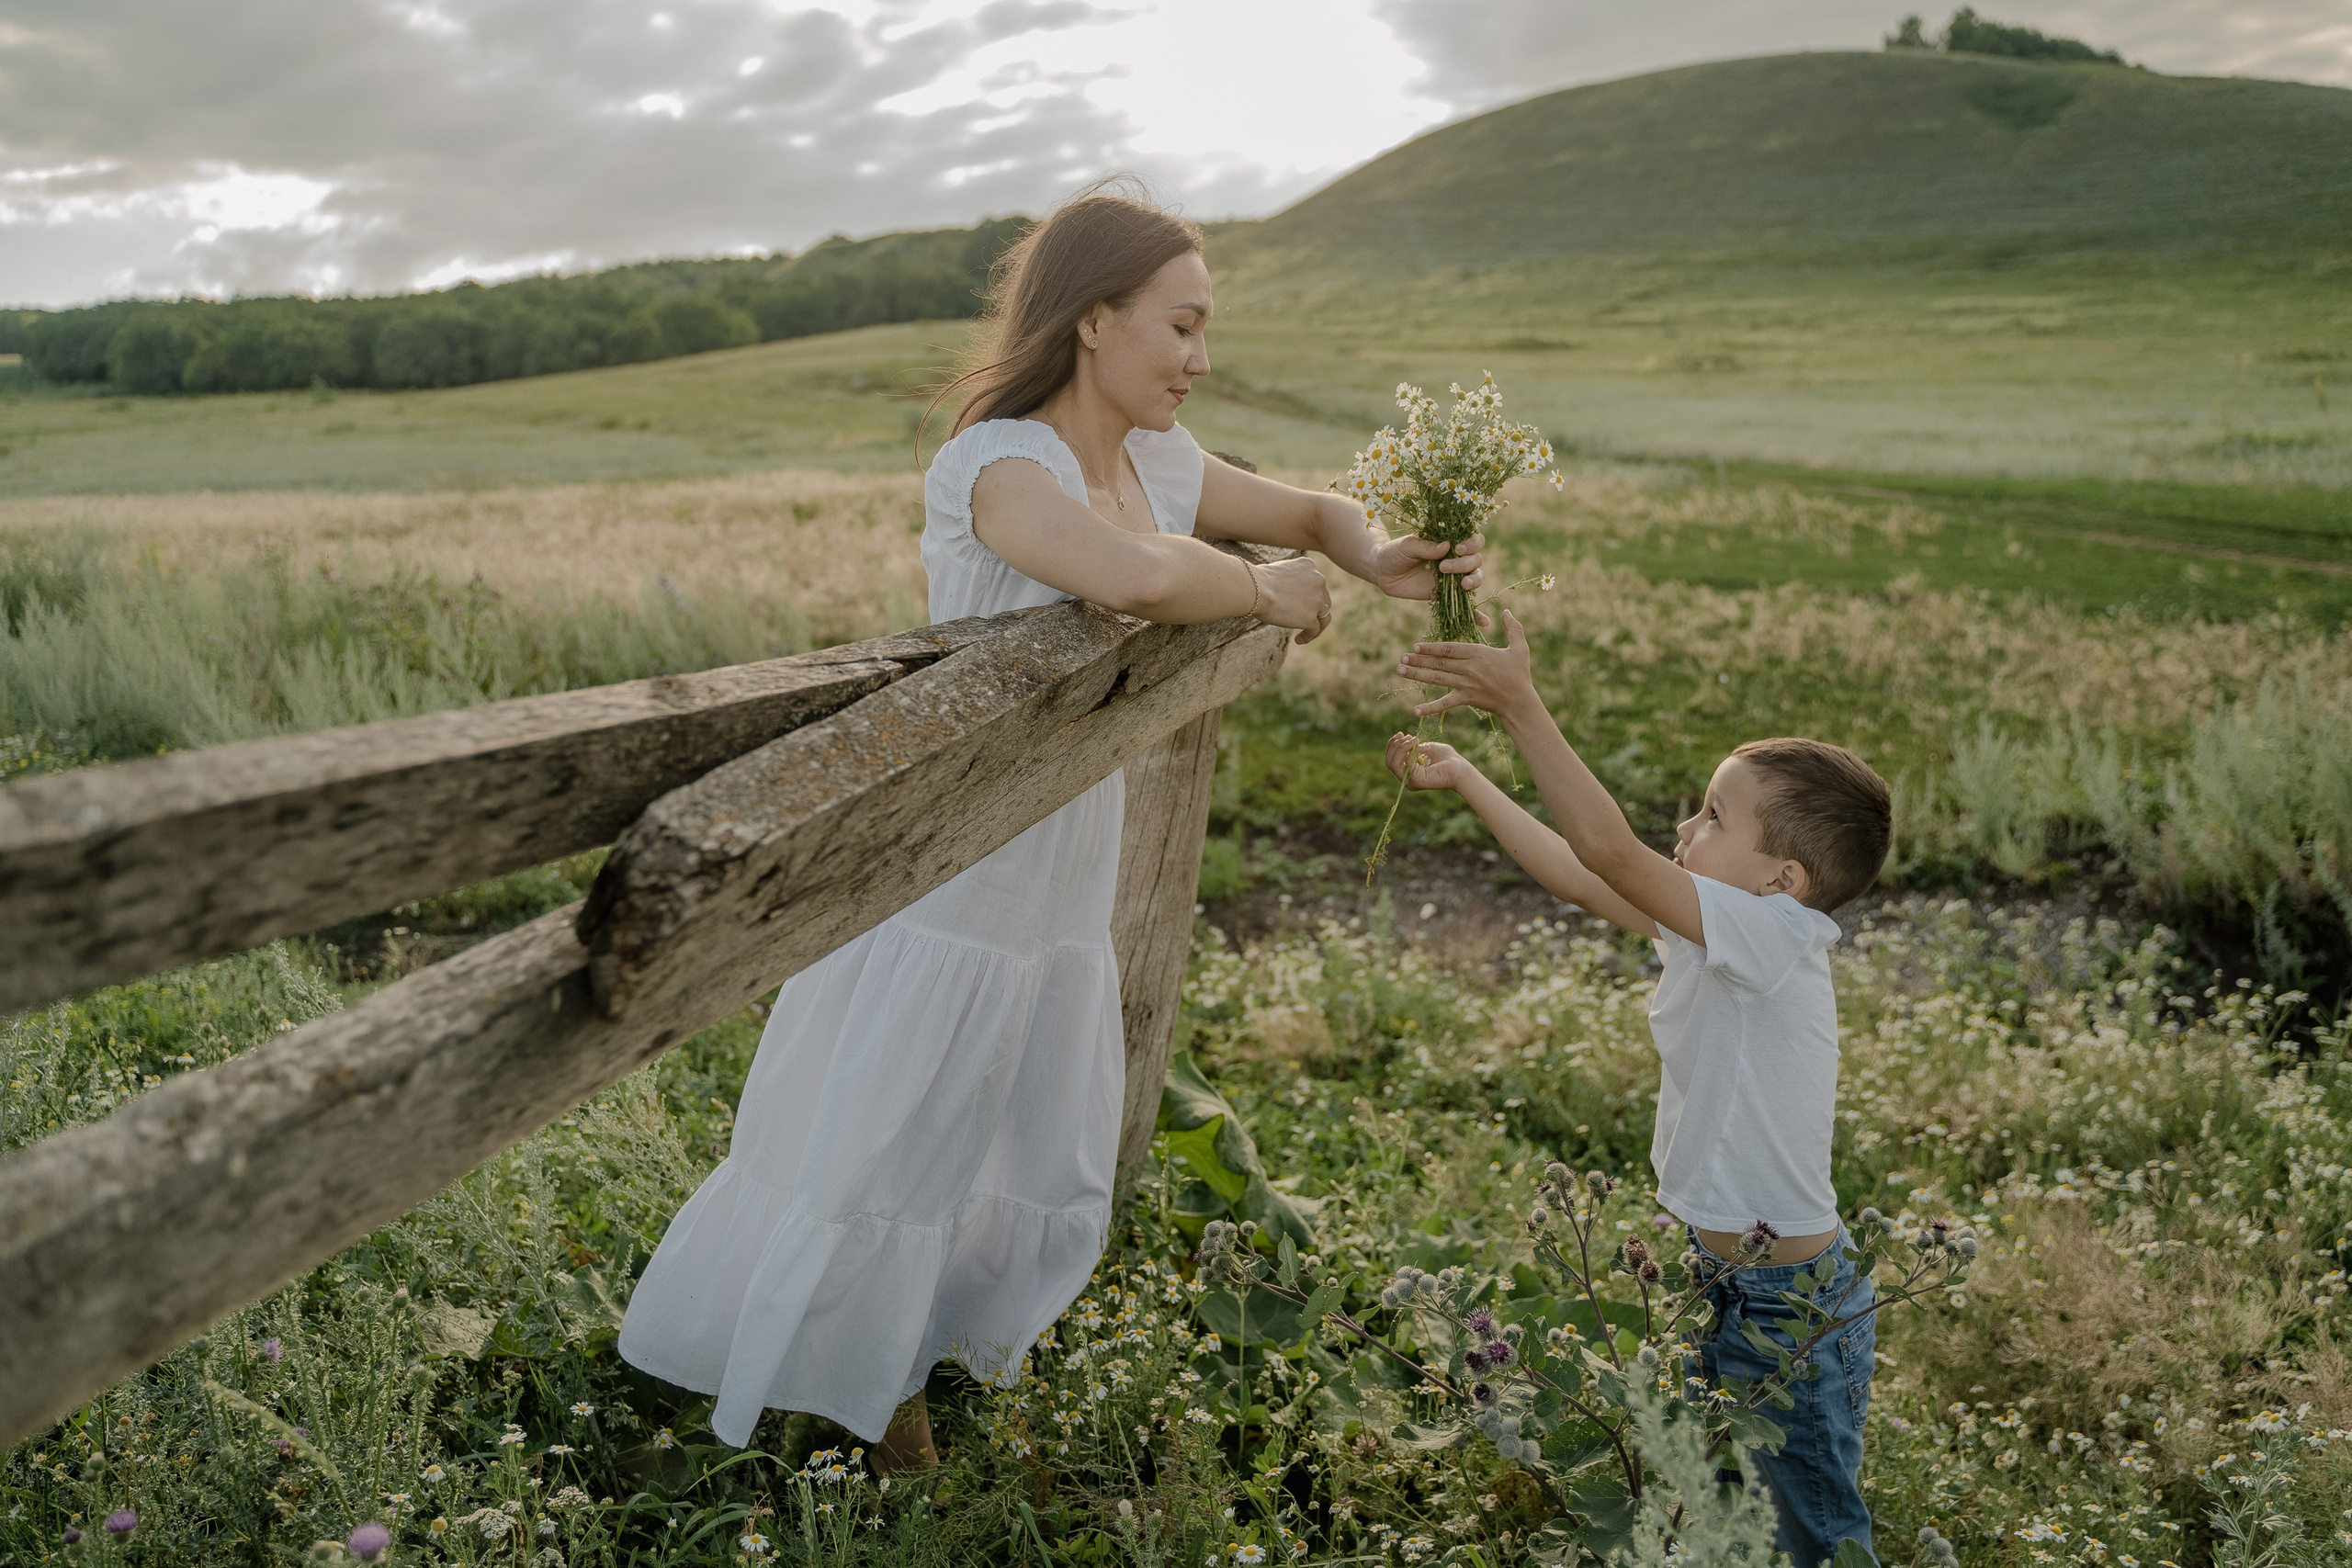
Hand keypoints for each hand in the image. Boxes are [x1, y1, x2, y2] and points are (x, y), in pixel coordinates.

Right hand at [1252, 556, 1334, 643]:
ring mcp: (1317, 600)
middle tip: (1304, 620)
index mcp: (1309, 566)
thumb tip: (1284, 591)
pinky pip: (1315, 630)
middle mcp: (1318, 580)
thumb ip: (1288, 579)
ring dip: (1316, 626)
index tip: (1299, 604)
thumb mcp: (1278, 571)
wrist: (1255, 589)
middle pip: (1324, 600)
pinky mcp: (1311, 617)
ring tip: (1304, 635)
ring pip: (1324, 617)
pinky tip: (1299, 640)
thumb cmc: (1257, 581)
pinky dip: (1308, 636)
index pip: (1316, 584)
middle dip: (1316, 611)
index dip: (1310, 595)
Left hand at [1369, 530, 1488, 626]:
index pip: (1474, 541)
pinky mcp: (1446, 594)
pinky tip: (1484, 621)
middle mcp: (1456, 558)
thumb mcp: (1407, 546)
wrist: (1382, 572)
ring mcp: (1453, 577)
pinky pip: (1465, 603)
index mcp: (1450, 541)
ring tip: (1462, 584)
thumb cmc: (1394, 552)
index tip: (1457, 548)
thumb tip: (1446, 546)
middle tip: (1443, 567)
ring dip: (1474, 580)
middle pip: (1476, 560)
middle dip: (1465, 564)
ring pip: (1476, 577)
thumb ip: (1425, 546)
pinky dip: (1476, 613)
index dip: (1472, 544)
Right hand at [1385, 733, 1473, 791]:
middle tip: (1410, 737)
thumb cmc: (1447, 759)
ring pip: (1393, 763)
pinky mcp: (1416, 781)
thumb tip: (1400, 739)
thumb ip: (1412, 746)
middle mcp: (1406, 779)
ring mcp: (1410, 781)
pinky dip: (1412, 751)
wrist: (1461, 769)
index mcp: (1408, 772)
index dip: (1392, 745)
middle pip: (1389, 761)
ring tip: (1415, 739)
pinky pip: (1405, 763)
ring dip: (1401, 747)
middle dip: (1396, 745)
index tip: (1401, 733)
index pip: (1390, 760)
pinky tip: (1423, 746)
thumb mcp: (1425, 748)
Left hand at [1397, 608, 1541, 720]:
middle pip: (1439, 663)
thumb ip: (1514, 628)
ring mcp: (1466, 685)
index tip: (1416, 645)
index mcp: (1478, 653)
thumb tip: (1507, 611)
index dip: (1432, 647)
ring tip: (1401, 671)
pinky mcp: (1466, 699)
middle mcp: (1469, 668)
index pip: (1450, 649)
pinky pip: (1445, 703)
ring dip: (1417, 675)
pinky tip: (1416, 709)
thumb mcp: (1520, 648)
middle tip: (1402, 657)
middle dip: (1419, 660)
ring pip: (1437, 679)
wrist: (1519, 701)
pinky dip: (1430, 707)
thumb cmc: (1520, 673)